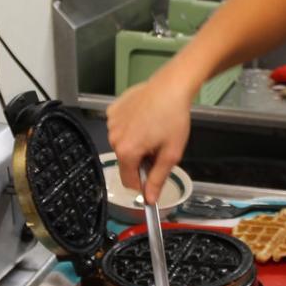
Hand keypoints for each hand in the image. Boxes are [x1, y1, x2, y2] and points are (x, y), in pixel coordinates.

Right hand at [107, 77, 192, 203]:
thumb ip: (158, 179)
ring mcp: (112, 123)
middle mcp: (114, 138)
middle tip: (158, 147)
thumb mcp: (171, 153)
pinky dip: (130, 128)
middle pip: (126, 162)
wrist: (171, 86)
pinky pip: (119, 128)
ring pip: (122, 145)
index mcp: (127, 151)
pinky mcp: (113, 110)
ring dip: (135, 143)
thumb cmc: (173, 117)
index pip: (129, 182)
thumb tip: (150, 198)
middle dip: (141, 160)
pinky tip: (144, 118)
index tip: (153, 179)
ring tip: (152, 130)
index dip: (143, 184)